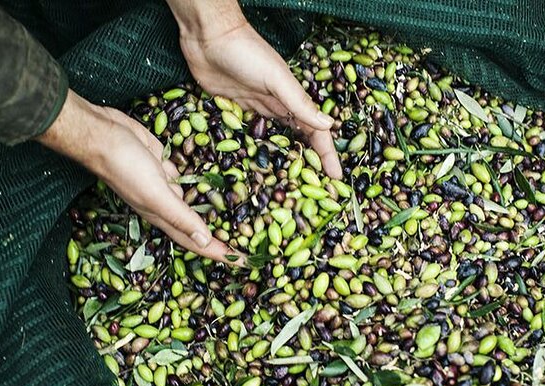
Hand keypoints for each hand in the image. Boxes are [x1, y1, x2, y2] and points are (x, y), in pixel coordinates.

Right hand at [37, 90, 244, 265]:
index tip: (244, 263)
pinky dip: (204, 184)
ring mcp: (165, 185)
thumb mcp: (155, 194)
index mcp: (163, 218)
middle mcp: (166, 205)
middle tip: (248, 242)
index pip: (196, 243)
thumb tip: (206, 241)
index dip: (220, 254)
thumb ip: (180, 217)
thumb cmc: (125, 167)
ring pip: (195, 204)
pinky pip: (189, 180)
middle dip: (221, 236)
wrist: (102, 134)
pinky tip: (217, 183)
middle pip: (199, 227)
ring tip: (239, 216)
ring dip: (215, 211)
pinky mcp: (166, 166)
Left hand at [170, 2, 341, 178]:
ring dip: (282, 159)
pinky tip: (254, 166)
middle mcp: (276, 106)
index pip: (315, 132)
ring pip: (273, 140)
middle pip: (297, 140)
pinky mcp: (232, 110)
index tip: (336, 178)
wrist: (208, 36)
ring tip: (287, 184)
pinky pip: (246, 135)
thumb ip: (299, 103)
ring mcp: (254, 109)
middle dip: (308, 162)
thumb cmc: (246, 53)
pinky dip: (253, 150)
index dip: (326, 154)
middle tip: (314, 190)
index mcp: (291, 99)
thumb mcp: (277, 78)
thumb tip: (328, 125)